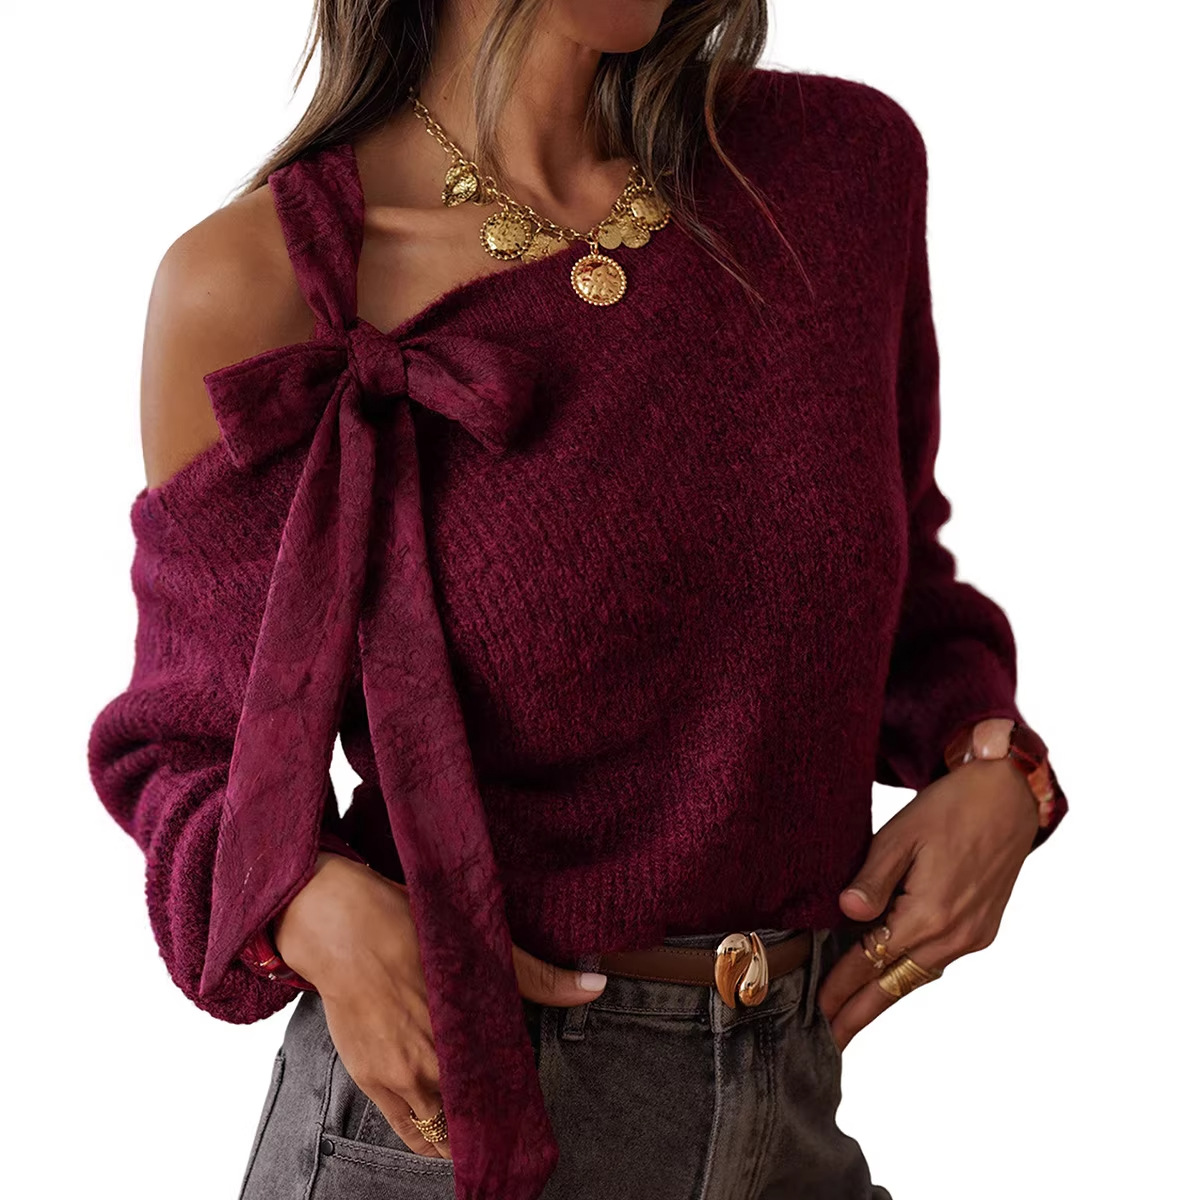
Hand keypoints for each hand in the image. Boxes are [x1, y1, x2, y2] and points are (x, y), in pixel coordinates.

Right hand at [272, 852, 606, 1159]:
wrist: (342, 927)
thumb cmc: (409, 926)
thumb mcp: (479, 943)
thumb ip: (539, 976)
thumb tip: (597, 987)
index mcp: (468, 1026)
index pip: (507, 1084)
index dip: (521, 1097)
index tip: (531, 1101)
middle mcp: (435, 1059)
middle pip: (477, 1110)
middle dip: (494, 1115)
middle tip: (508, 1114)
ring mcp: (401, 1075)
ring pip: (443, 1130)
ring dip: (462, 1131)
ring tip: (480, 1126)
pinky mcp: (372, 1080)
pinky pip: (408, 1131)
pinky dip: (430, 1139)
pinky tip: (445, 1136)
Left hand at [816, 727, 1039, 1051]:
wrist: (1010, 797)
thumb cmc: (952, 807)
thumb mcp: (902, 833)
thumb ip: (873, 877)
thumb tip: (848, 912)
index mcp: (929, 914)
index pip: (872, 962)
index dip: (842, 988)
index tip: (817, 1013)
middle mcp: (954, 935)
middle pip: (896, 984)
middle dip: (861, 1013)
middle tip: (830, 1041)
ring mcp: (972, 936)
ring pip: (918, 977)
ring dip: (885, 996)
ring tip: (853, 1016)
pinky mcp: (982, 930)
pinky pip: (938, 962)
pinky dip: (910, 974)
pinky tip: (891, 978)